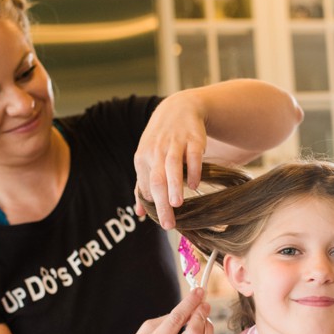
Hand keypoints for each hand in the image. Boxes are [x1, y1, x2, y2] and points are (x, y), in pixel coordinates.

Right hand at [114, 287, 212, 333]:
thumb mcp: (144, 331)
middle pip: (195, 333)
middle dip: (202, 314)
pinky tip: (201, 330)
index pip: (177, 319)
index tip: (199, 292)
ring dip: (207, 326)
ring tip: (204, 316)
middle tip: (204, 303)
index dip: (190, 303)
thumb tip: (188, 309)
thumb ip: (167, 319)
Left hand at [133, 90, 207, 229]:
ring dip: (174, 186)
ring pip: (171, 166)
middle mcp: (156, 151)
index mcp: (143, 158)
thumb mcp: (148, 159)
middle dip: (161, 203)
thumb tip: (139, 213)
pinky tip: (194, 184)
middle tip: (168, 224)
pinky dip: (193, 170)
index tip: (162, 222)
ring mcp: (174, 144)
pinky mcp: (192, 139)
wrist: (179, 109)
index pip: (145, 186)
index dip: (152, 205)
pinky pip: (192, 156)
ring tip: (176, 205)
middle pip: (156, 180)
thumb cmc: (161, 141)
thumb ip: (143, 186)